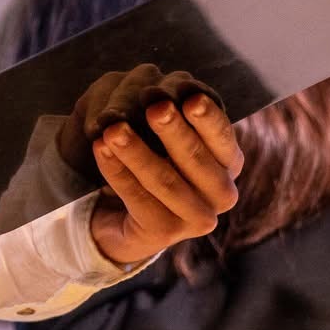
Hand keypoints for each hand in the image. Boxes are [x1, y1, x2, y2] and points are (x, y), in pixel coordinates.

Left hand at [85, 94, 243, 266]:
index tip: (190, 96)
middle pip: (196, 158)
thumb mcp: (163, 128)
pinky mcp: (165, 234)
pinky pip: (138, 199)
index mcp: (229, 161)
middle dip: (173, 130)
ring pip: (165, 180)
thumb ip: (168, 109)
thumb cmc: (150, 154)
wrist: (122, 208)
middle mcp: (222, 193)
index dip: (208, 117)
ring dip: (137, 151)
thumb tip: (158, 95)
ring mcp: (197, 218)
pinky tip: (100, 148)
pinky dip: (117, 171)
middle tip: (154, 107)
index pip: (222, 136)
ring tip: (113, 129)